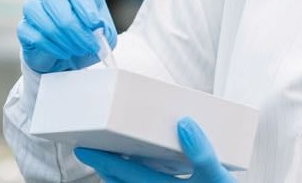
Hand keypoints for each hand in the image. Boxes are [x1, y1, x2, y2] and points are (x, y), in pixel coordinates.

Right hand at [17, 0, 117, 72]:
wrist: (72, 58)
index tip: (94, 24)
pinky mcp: (24, 28)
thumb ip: (103, 29)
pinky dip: (50, 46)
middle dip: (74, 26)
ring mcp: (35, 9)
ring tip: (76, 50)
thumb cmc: (90, 39)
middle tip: (88, 45)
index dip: (83, 3)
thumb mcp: (105, 34)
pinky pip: (32, 33)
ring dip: (60, 36)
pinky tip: (64, 53)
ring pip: (38, 14)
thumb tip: (96, 27)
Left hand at [75, 117, 235, 181]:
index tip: (84, 149)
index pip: (125, 173)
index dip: (104, 160)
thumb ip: (202, 153)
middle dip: (105, 168)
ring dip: (118, 178)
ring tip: (113, 163)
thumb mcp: (217, 177)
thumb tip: (183, 124)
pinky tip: (143, 176)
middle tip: (94, 152)